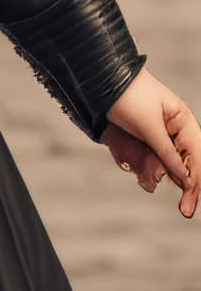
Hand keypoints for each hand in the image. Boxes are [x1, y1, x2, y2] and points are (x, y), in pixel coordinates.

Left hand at [101, 67, 199, 218]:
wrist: (100, 79)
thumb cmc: (128, 95)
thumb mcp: (149, 126)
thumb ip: (166, 151)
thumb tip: (184, 177)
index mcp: (184, 121)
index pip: (197, 155)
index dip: (196, 179)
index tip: (190, 198)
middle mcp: (175, 129)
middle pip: (186, 163)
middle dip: (187, 186)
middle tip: (185, 211)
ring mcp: (158, 134)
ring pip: (168, 164)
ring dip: (166, 177)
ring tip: (162, 190)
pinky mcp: (142, 138)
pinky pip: (152, 158)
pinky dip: (150, 169)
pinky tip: (148, 179)